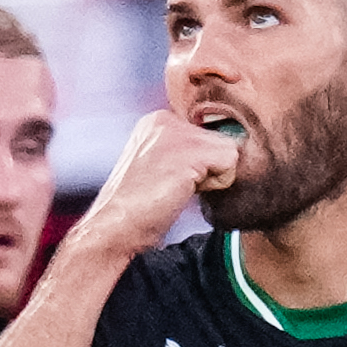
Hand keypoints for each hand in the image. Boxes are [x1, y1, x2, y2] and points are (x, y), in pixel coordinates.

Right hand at [75, 107, 225, 260]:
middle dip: (206, 168)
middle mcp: (166, 119)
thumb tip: (220, 154)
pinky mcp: (191, 151)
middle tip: (172, 187)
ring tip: (177, 190)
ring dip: (210, 178)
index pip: (206, 133)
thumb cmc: (135, 209)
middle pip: (219, 139)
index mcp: (155, 121)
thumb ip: (183, 152)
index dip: (199, 163)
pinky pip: (231, 163)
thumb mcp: (158, 167)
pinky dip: (215, 184)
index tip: (170, 180)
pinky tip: (184, 191)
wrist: (115, 227)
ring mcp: (178, 133)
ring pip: (228, 150)